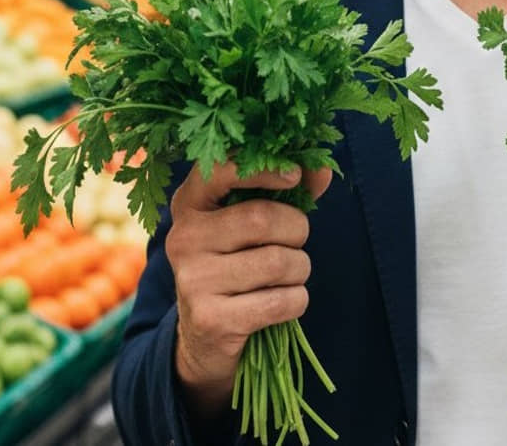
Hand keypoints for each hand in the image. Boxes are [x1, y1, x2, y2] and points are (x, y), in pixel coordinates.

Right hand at [166, 162, 332, 418]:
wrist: (205, 337)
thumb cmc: (238, 265)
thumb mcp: (252, 225)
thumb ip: (288, 194)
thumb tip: (322, 168)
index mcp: (190, 205)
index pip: (221, 170)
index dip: (264, 169)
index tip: (294, 177)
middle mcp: (184, 238)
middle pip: (263, 218)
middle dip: (297, 232)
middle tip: (295, 244)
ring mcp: (193, 280)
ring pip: (278, 262)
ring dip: (299, 270)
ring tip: (287, 277)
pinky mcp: (211, 319)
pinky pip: (281, 301)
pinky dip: (297, 301)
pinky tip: (282, 303)